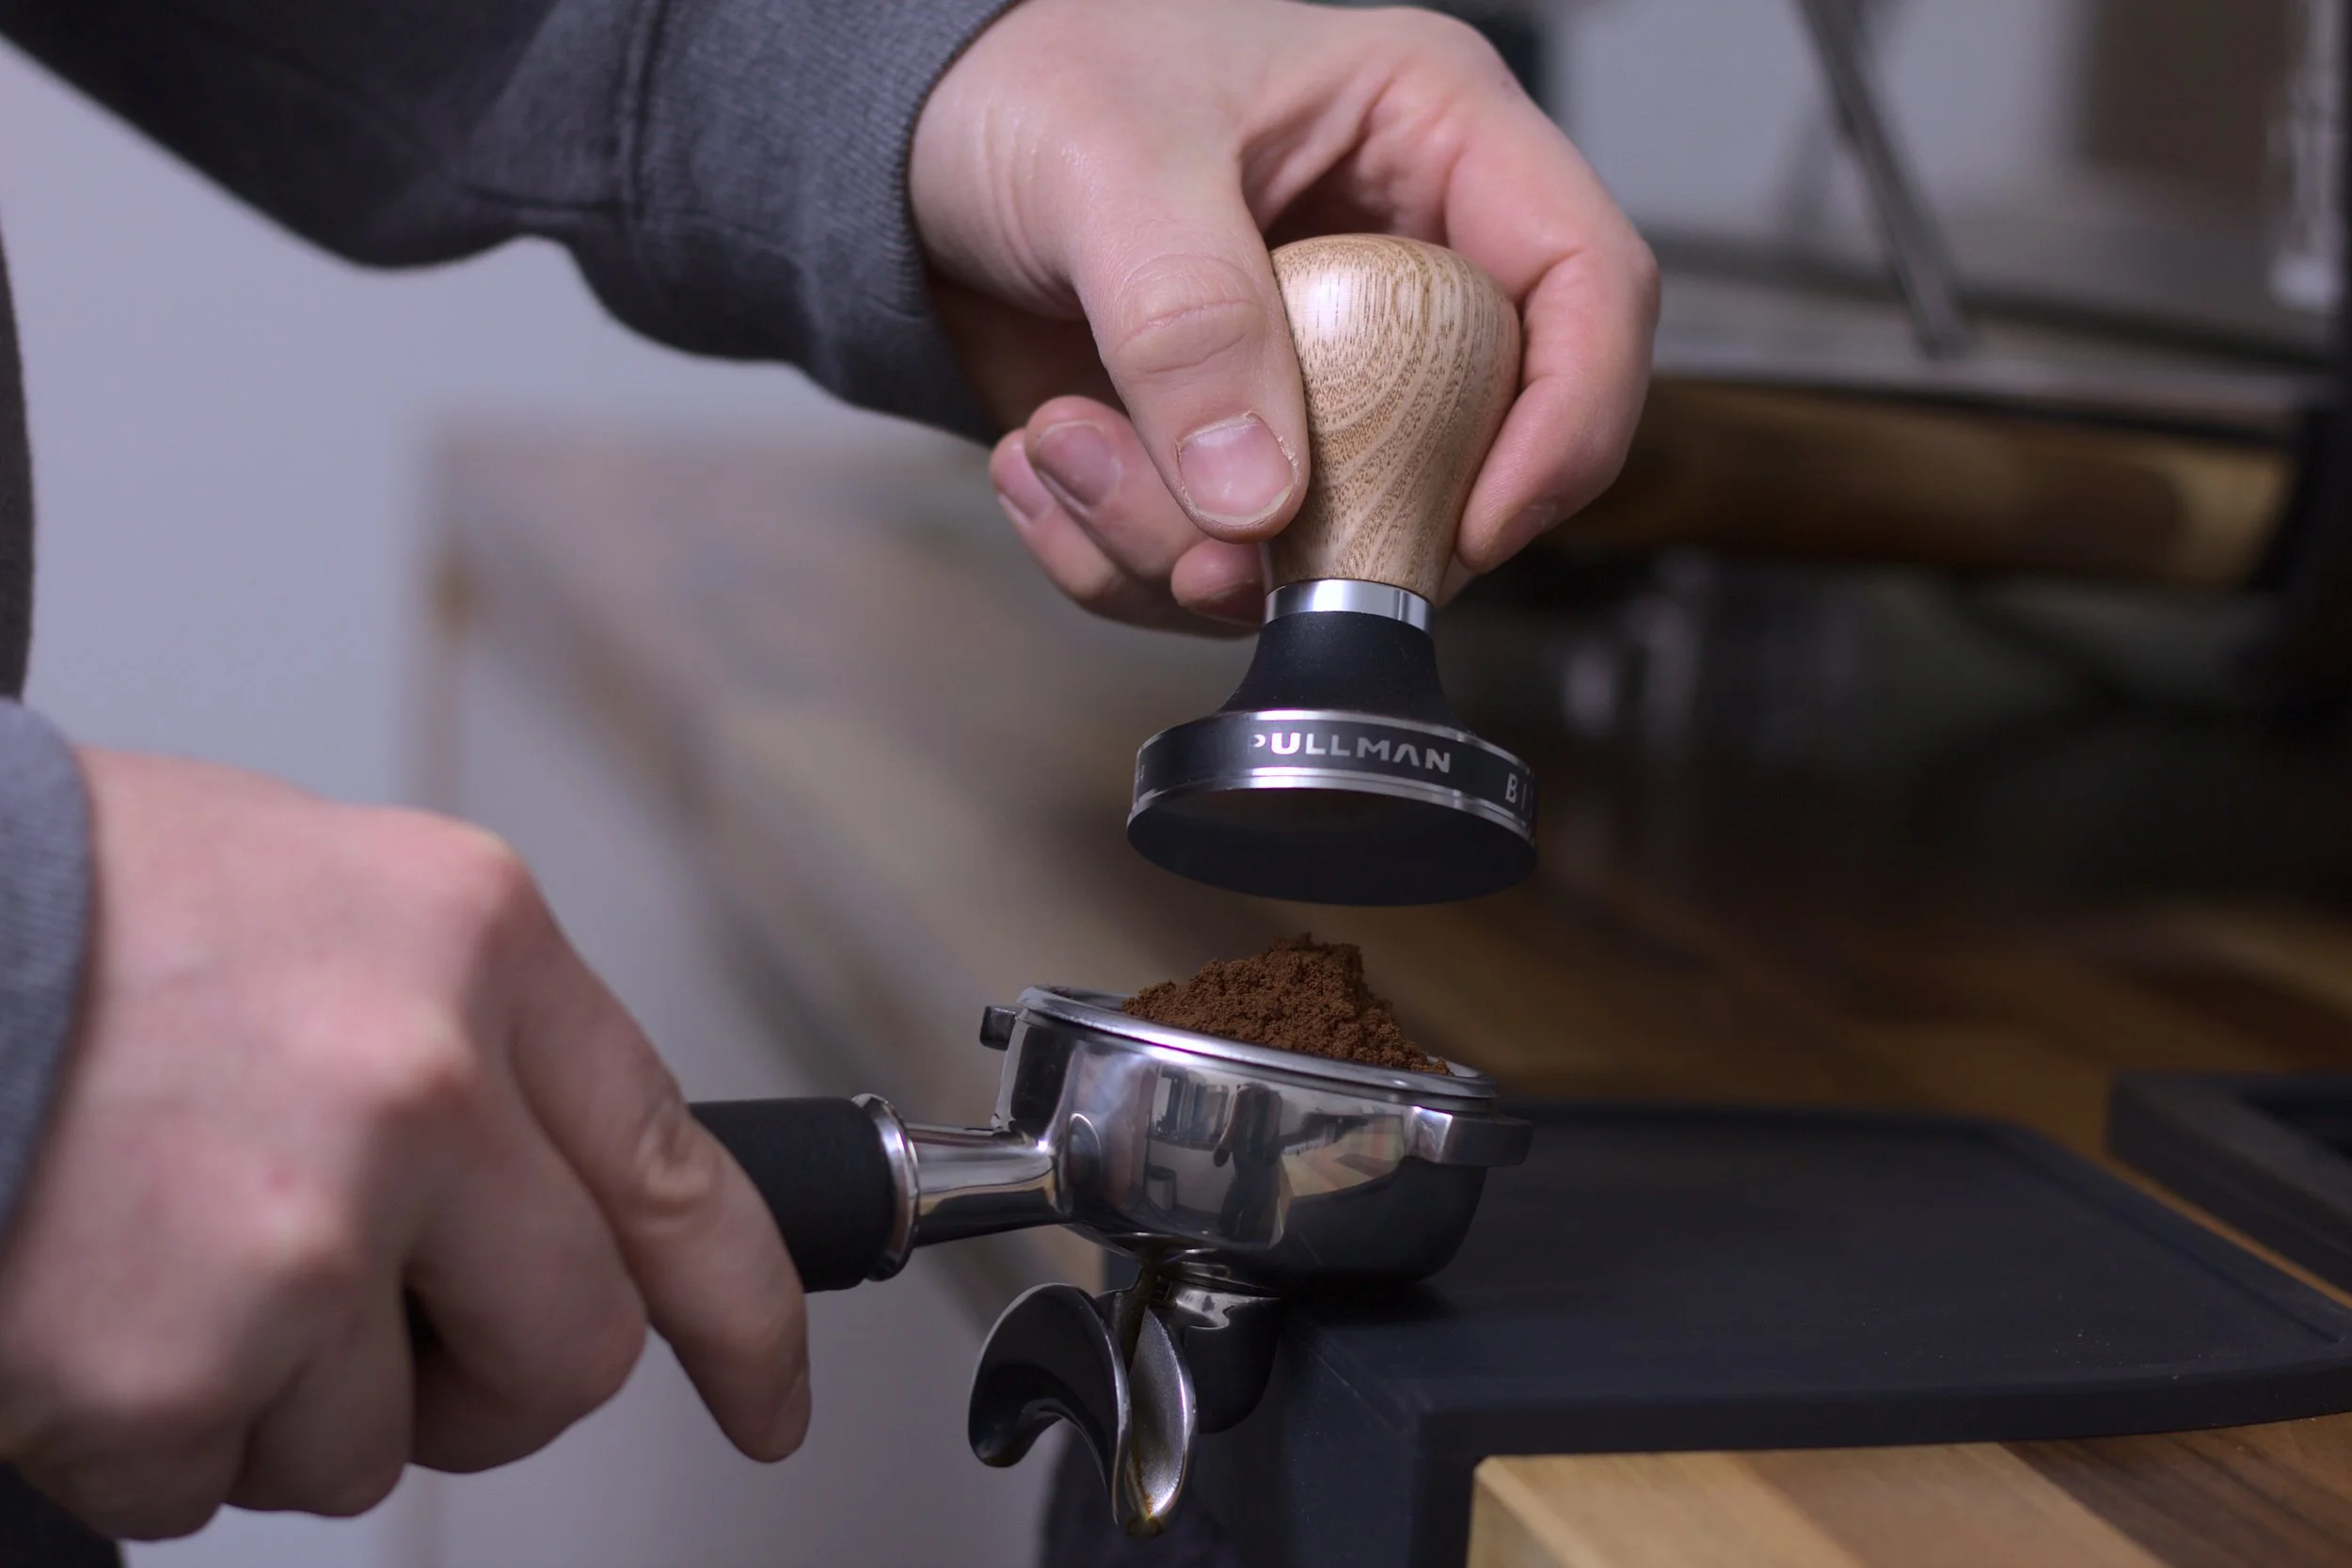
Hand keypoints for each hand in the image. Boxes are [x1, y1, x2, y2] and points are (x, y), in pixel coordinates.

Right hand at [0, 751, 806, 1538]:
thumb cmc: (79, 910)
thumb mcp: (336, 901)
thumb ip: (473, 1041)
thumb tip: (554, 1191)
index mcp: (477, 947)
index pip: (677, 1171)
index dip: (742, 1315)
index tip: (765, 1394)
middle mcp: (419, 1085)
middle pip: (570, 1349)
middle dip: (488, 1383)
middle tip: (383, 1341)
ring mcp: (300, 1233)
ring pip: (377, 1443)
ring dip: (287, 1401)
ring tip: (175, 1257)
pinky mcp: (164, 1366)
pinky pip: (209, 1484)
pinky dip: (155, 1431)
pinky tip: (94, 1297)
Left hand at [912, 0, 1655, 631]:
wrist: (903, 161)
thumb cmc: (1028, 84)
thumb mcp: (1111, 163)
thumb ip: (1189, 321)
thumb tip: (1262, 495)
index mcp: (1434, 138)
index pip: (1591, 283)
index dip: (1569, 419)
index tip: (1476, 524)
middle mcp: (1400, 270)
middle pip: (1469, 456)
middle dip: (1330, 529)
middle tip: (1207, 532)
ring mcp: (1319, 380)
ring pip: (1331, 542)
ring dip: (1182, 548)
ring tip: (1064, 445)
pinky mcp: (1236, 459)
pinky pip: (1221, 567)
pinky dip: (1120, 553)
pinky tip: (1046, 461)